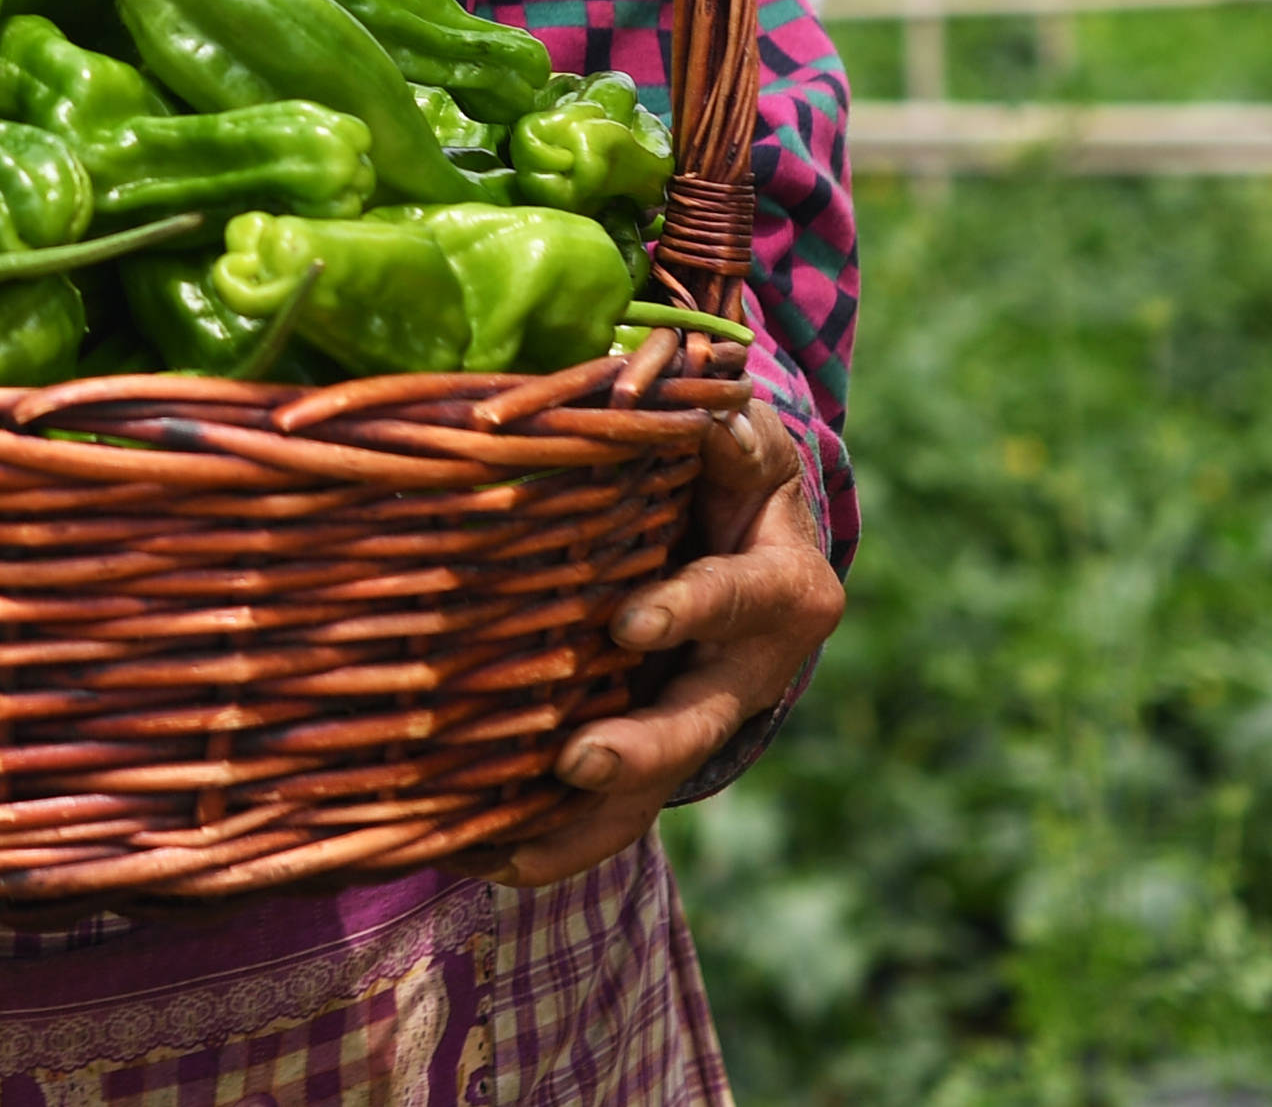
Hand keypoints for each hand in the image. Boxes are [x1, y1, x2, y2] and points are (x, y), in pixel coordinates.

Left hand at [503, 398, 843, 887]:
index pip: (736, 598)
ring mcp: (704, 718)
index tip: (629, 625)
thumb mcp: (743, 439)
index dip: (687, 611)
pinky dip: (561, 840)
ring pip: (655, 786)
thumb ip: (722, 431)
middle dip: (641, 749)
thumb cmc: (734, 469)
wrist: (754, 537)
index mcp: (781, 585)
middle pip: (697, 720)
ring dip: (590, 822)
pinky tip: (490, 861)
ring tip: (512, 854)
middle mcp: (751, 670)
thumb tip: (696, 410)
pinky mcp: (661, 751)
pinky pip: (618, 809)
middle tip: (579, 763)